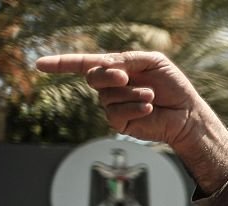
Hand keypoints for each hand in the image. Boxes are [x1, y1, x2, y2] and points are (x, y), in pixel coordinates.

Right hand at [36, 51, 227, 191]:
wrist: (187, 113)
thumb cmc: (173, 87)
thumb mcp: (152, 62)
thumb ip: (127, 59)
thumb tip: (108, 68)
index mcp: (116, 69)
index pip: (83, 64)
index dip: (61, 64)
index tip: (40, 64)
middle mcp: (110, 88)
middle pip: (92, 77)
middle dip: (108, 75)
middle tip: (126, 77)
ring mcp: (113, 106)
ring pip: (106, 96)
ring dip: (131, 93)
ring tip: (151, 95)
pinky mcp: (120, 124)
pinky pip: (115, 113)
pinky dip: (133, 108)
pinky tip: (148, 107)